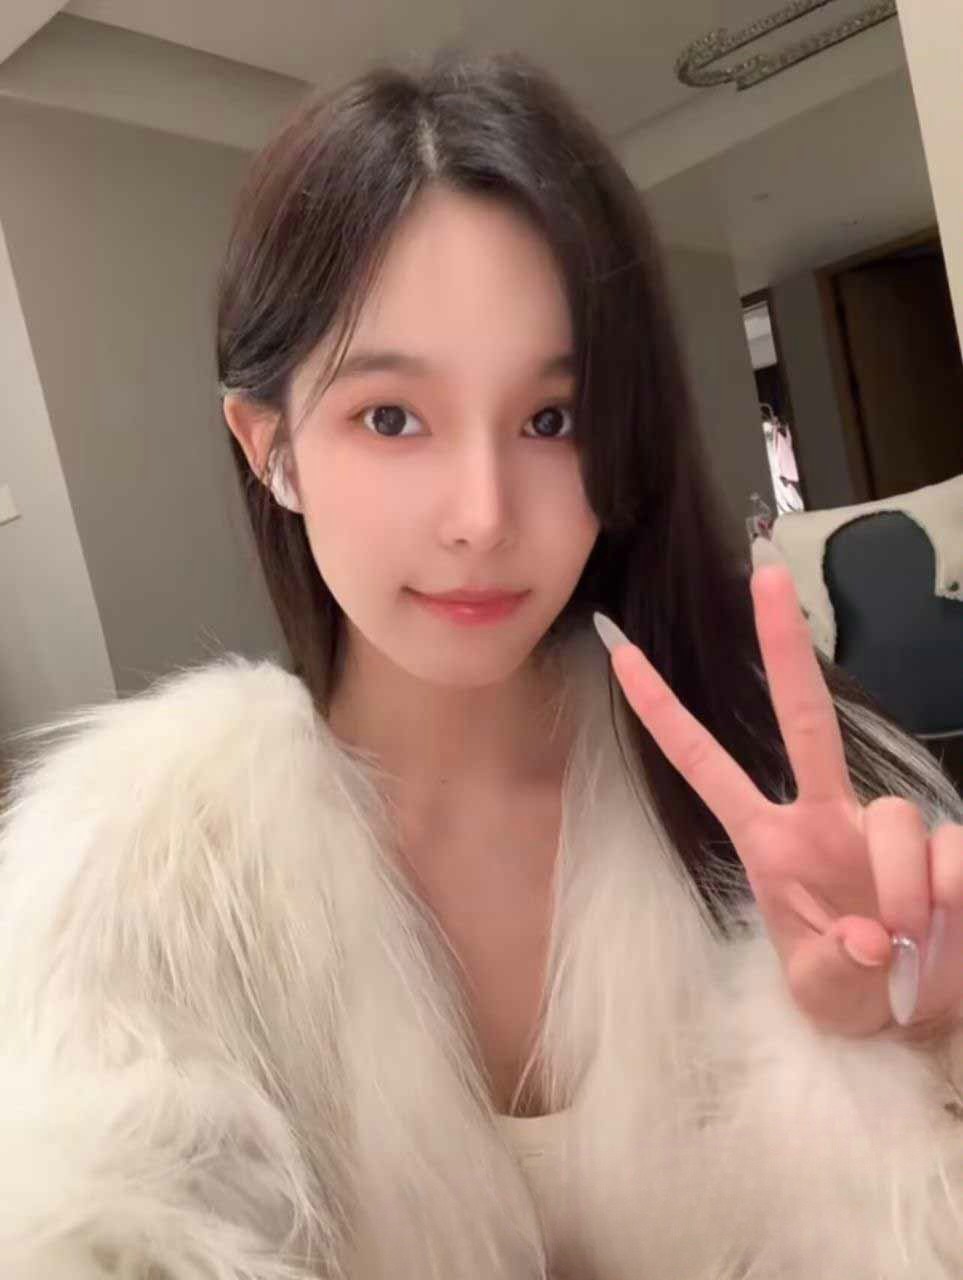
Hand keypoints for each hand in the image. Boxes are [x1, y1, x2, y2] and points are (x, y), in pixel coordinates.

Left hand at [593, 562, 962, 1039]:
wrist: (912, 1015)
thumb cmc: (847, 992)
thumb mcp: (819, 995)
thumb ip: (832, 969)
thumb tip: (863, 936)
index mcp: (770, 843)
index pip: (705, 765)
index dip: (665, 713)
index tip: (621, 653)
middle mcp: (824, 818)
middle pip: (801, 717)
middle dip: (782, 645)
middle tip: (762, 572)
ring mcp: (883, 827)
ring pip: (891, 814)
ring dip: (900, 885)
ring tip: (903, 940)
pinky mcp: (944, 845)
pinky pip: (950, 852)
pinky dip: (947, 894)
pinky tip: (942, 928)